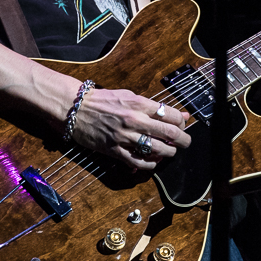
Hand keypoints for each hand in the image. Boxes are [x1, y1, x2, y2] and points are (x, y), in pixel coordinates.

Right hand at [69, 88, 192, 169]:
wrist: (75, 108)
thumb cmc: (102, 100)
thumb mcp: (129, 96)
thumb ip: (152, 106)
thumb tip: (179, 113)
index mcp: (139, 104)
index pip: (172, 115)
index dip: (182, 122)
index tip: (182, 125)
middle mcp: (135, 120)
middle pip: (170, 133)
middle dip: (183, 140)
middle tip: (185, 142)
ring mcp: (125, 137)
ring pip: (158, 150)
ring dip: (168, 153)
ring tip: (169, 152)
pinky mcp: (115, 150)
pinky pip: (139, 162)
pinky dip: (150, 164)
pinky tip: (152, 161)